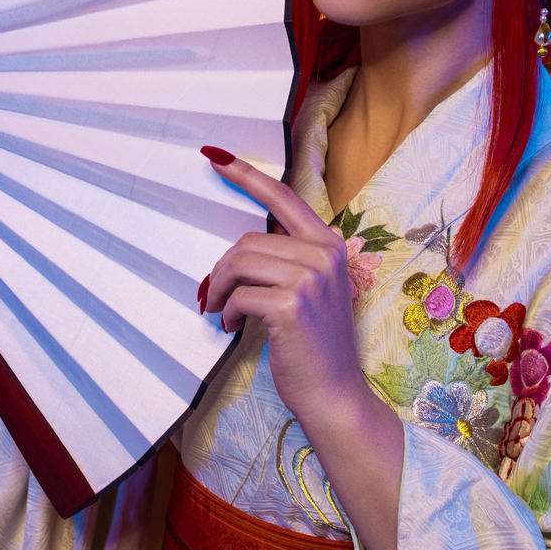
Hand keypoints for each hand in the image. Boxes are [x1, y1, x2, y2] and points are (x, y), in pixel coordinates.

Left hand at [201, 148, 363, 424]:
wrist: (334, 393)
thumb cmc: (314, 345)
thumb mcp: (309, 291)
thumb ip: (286, 261)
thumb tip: (234, 253)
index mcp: (329, 244)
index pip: (284, 197)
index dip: (247, 175)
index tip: (217, 156)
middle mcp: (323, 254)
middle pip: (248, 241)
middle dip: (222, 270)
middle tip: (216, 297)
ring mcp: (310, 278)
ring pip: (239, 263)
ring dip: (220, 289)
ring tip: (222, 311)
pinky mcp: (291, 304)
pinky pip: (239, 294)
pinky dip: (227, 312)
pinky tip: (233, 328)